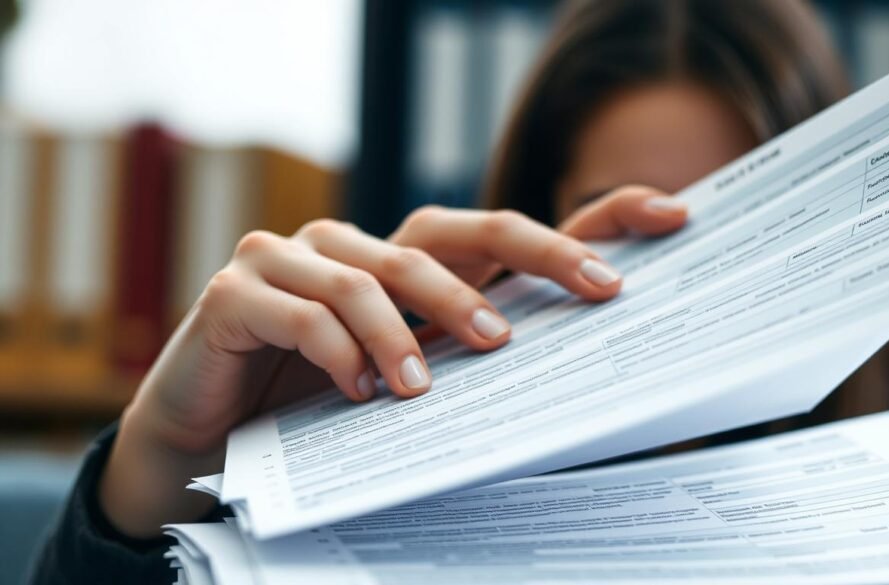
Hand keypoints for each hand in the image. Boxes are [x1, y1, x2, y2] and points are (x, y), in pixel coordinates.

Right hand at [100, 199, 671, 536]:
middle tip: (584, 295)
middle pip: (448, 231)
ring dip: (411, 330)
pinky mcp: (238, 290)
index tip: (669, 216)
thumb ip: (461, 361)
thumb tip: (562, 370)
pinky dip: (336, 350)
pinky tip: (356, 391)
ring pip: (373, 271)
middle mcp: (353, 247)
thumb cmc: (313, 405)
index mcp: (402, 268)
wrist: (207, 433)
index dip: (585, 218)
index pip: (503, 231)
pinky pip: (301, 311)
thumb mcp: (404, 381)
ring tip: (428, 387)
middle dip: (526, 257)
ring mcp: (292, 259)